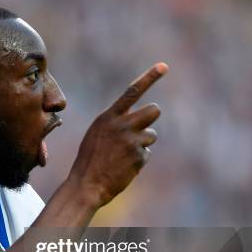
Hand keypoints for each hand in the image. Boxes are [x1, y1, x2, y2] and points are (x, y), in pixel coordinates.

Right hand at [69, 62, 168, 206]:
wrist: (86, 185)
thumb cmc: (90, 160)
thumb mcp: (96, 135)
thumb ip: (114, 124)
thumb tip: (137, 119)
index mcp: (107, 117)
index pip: (132, 92)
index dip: (149, 77)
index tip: (164, 66)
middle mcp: (121, 125)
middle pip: (153, 110)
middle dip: (150, 119)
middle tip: (141, 130)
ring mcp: (131, 140)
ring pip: (152, 135)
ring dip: (143, 144)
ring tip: (124, 155)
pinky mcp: (138, 156)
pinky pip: (147, 154)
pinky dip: (137, 161)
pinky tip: (122, 167)